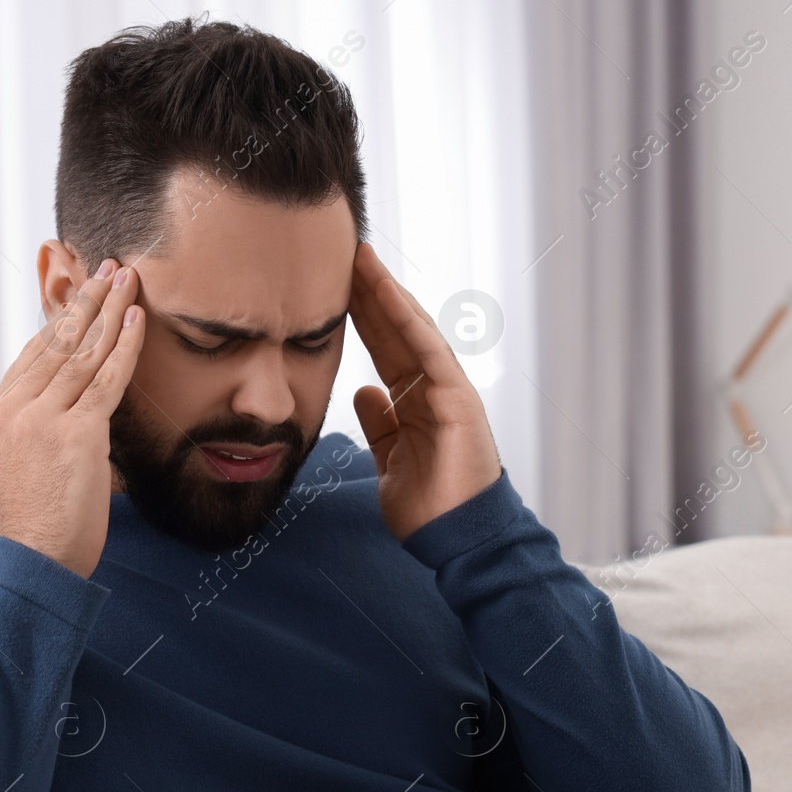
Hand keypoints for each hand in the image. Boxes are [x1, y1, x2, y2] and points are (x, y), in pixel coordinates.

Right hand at [0, 259, 144, 578]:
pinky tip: (136, 320)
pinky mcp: (76, 434)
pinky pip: (105, 380)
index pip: (33, 354)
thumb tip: (75, 410)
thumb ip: (42, 429)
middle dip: (87, 301)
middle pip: (57, 343)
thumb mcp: (26, 465)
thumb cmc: (39, 523)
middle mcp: (15, 409)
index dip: (61, 320)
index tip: (83, 294)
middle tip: (109, 267)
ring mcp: (43, 419)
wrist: (37, 560)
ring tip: (129, 279)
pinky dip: (123, 347)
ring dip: (109, 311)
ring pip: (82, 353)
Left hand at [349, 242, 503, 542]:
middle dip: (369, 292)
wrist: (456, 538)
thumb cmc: (430, 506)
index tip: (334, 285)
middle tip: (343, 253)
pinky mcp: (458, 397)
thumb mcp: (391, 459)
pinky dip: (407, 319)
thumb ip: (381, 424)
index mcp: (417, 401)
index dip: (360, 315)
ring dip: (386, 293)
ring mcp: (448, 389)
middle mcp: (434, 388)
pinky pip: (428, 349)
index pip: (384, 347)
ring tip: (360, 258)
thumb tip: (364, 391)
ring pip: (412, 330)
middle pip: (396, 330)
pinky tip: (386, 291)